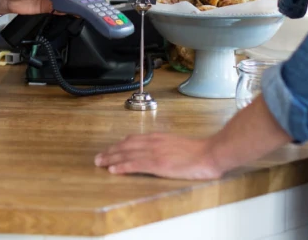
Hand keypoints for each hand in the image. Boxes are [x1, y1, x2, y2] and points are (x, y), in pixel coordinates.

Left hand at [94, 133, 222, 179]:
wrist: (209, 153)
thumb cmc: (198, 151)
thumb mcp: (177, 144)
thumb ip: (164, 146)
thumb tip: (158, 151)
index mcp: (158, 137)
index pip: (133, 139)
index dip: (119, 145)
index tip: (111, 149)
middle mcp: (152, 142)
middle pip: (125, 146)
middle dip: (110, 151)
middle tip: (98, 157)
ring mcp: (154, 152)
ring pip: (126, 154)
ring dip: (111, 158)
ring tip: (100, 163)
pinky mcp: (157, 164)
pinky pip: (135, 164)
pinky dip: (122, 167)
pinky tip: (113, 170)